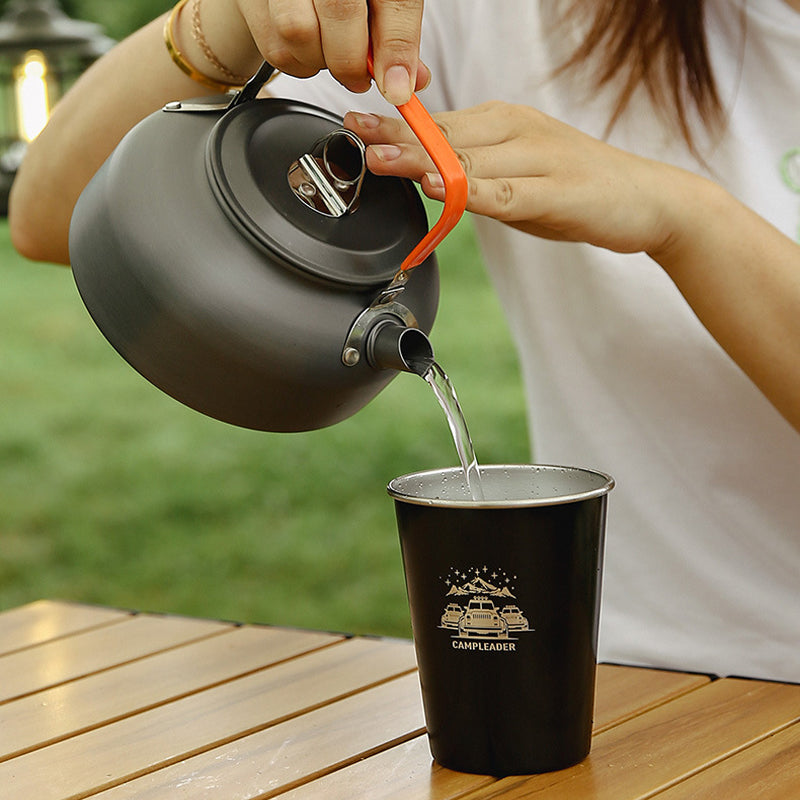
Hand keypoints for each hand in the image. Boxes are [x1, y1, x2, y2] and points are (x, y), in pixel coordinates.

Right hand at [236, 0, 428, 103]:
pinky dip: (297, 63)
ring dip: (320, 61)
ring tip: (331, 52)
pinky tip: (310, 49)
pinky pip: (275, 48)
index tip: (397, 89)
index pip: (392, 1)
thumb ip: (396, 36)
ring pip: (298, 33)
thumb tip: (406, 84)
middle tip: (361, 75)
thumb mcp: (381, 3)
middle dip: (353, 62)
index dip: (395, 48)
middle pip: (339, 12)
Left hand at [345, 101, 700, 256]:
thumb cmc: (577, 189)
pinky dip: (471, 191)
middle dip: (395, 138)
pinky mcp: (555, 191)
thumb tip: (429, 179)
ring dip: (420, 160)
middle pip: (446, 137)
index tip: (357, 124)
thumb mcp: (518, 176)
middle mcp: (518, 132)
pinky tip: (442, 188)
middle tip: (354, 134)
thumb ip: (475, 175)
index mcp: (506, 124)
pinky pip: (505, 192)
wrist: (648, 199)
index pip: (440, 124)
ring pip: (468, 160)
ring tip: (380, 159)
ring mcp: (538, 159)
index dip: (396, 126)